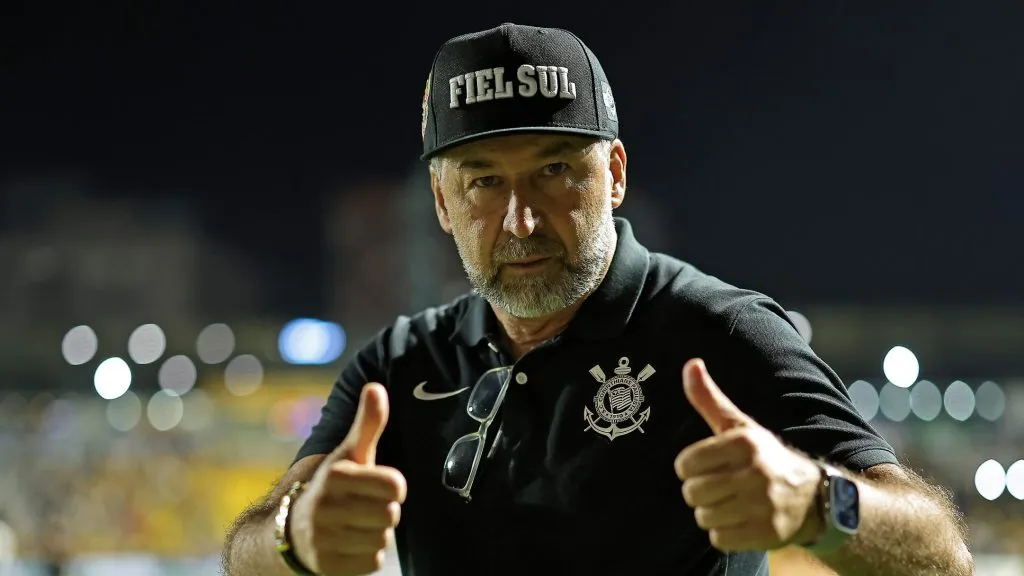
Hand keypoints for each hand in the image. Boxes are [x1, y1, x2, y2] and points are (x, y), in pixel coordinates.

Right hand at [290, 383, 407, 574]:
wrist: (294, 528)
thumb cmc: (335, 485)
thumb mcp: (350, 453)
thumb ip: (368, 423)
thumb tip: (376, 387)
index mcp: (335, 475)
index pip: (396, 486)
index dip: (392, 487)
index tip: (376, 485)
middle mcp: (324, 507)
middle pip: (392, 515)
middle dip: (384, 511)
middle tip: (363, 506)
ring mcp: (323, 539)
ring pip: (382, 540)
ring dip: (375, 533)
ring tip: (354, 524)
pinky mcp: (326, 566)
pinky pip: (372, 563)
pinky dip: (366, 556)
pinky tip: (349, 544)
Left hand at [674, 359, 822, 551]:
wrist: (815, 498)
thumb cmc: (765, 458)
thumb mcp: (739, 426)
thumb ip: (709, 398)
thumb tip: (690, 364)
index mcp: (744, 443)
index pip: (685, 464)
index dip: (691, 468)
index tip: (708, 467)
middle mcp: (755, 472)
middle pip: (692, 493)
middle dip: (701, 493)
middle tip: (721, 488)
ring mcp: (763, 505)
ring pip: (704, 518)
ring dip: (712, 514)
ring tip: (733, 504)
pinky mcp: (767, 533)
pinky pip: (719, 540)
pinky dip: (724, 534)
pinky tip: (741, 521)